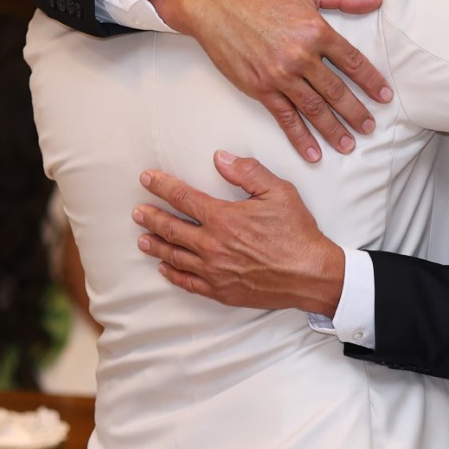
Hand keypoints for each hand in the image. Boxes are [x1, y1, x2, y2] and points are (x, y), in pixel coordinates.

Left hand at [133, 151, 344, 313]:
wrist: (310, 274)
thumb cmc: (297, 233)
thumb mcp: (280, 192)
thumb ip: (248, 172)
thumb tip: (221, 158)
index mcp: (223, 218)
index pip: (182, 197)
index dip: (161, 186)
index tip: (147, 179)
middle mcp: (212, 245)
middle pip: (171, 228)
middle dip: (151, 217)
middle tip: (138, 212)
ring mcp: (213, 270)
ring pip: (174, 255)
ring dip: (155, 245)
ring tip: (143, 239)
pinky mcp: (220, 290)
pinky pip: (188, 282)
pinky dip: (172, 273)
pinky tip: (165, 268)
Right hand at [148, 0, 391, 162]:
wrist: (216, 5)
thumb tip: (376, 0)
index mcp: (316, 31)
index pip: (353, 62)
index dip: (371, 81)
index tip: (384, 97)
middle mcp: (300, 56)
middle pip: (337, 91)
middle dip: (356, 112)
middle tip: (371, 128)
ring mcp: (280, 75)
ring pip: (314, 109)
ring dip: (333, 130)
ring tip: (349, 145)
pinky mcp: (260, 88)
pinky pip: (285, 118)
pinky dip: (300, 138)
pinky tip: (313, 153)